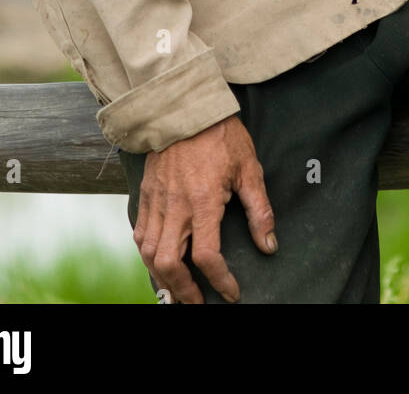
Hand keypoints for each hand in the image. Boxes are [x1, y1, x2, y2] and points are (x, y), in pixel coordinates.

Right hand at [133, 114, 275, 303]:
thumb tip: (269, 245)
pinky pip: (140, 233)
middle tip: (199, 303)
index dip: (220, 281)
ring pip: (149, 252)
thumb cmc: (222, 134)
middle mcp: (176, 205)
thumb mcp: (249, 168)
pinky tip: (159, 262)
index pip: (207, 255)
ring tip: (177, 291)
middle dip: (184, 291)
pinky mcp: (145, 192)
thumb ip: (259, 210)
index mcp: (204, 200)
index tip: (231, 293)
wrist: (186, 106)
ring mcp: (156, 199)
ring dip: (162, 278)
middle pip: (170, 263)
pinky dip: (147, 254)